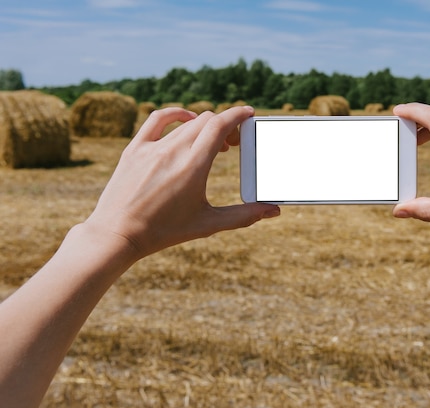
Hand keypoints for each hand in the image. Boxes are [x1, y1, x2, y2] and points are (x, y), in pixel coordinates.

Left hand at [85, 106, 279, 257]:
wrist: (117, 234)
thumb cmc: (164, 232)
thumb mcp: (208, 224)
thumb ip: (244, 216)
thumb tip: (273, 211)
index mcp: (193, 166)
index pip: (220, 125)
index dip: (237, 115)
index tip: (248, 113)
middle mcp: (173, 151)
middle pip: (207, 121)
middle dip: (225, 126)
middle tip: (233, 144)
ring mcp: (151, 147)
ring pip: (186, 122)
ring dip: (205, 126)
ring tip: (212, 144)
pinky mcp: (134, 149)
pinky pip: (157, 120)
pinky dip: (176, 115)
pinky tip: (185, 121)